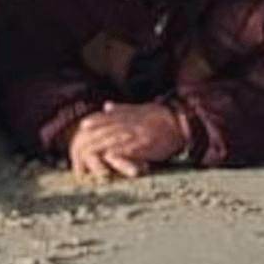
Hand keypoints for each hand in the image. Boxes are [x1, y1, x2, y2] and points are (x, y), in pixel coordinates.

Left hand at [68, 102, 185, 180]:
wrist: (181, 124)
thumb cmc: (162, 118)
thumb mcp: (141, 110)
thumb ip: (123, 109)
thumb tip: (106, 105)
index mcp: (130, 114)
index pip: (108, 117)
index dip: (95, 121)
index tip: (83, 125)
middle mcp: (131, 123)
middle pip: (108, 129)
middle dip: (93, 136)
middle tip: (81, 141)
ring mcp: (137, 134)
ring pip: (114, 139)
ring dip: (101, 146)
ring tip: (89, 152)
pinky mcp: (145, 146)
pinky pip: (128, 150)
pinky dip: (117, 154)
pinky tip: (108, 158)